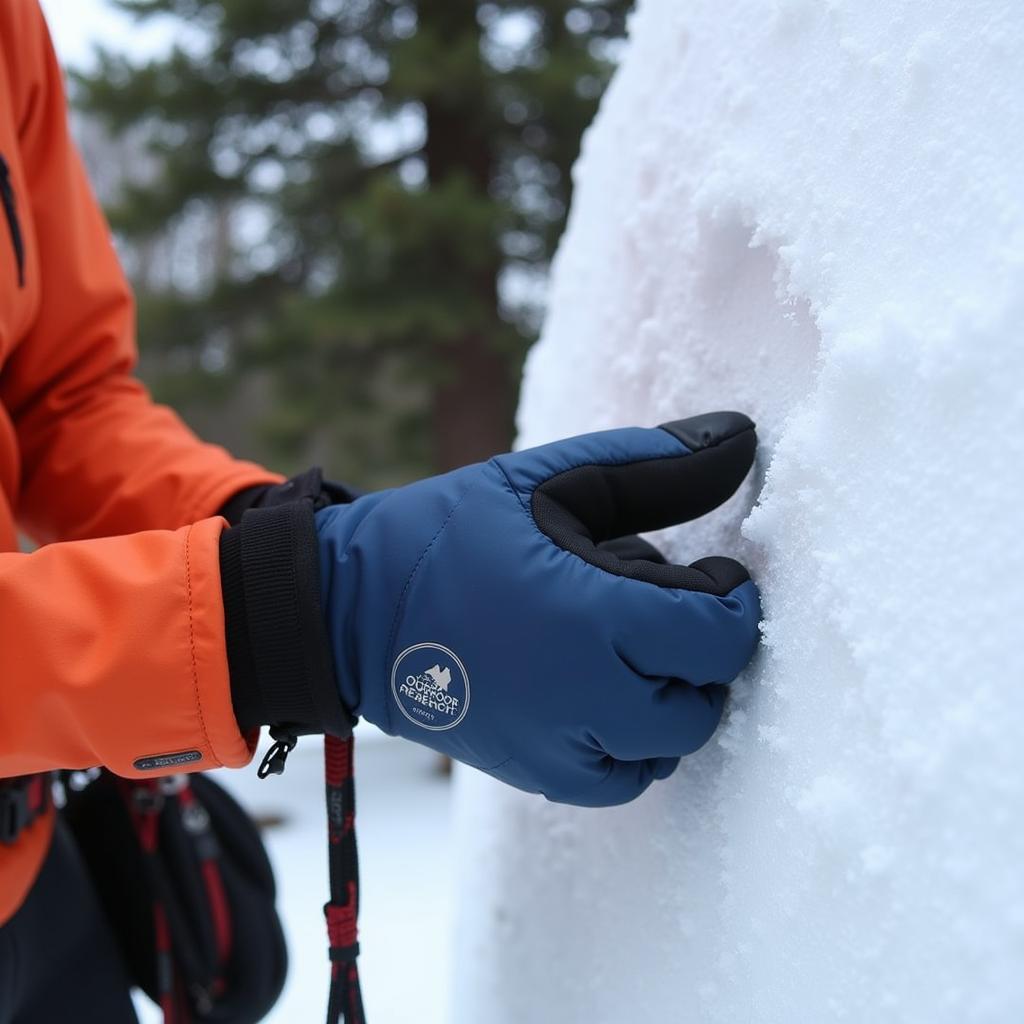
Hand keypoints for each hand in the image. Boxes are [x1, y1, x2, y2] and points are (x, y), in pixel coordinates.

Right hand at [316, 412, 760, 805]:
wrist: (350, 611)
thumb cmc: (447, 535)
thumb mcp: (550, 481)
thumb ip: (655, 465)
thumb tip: (743, 436)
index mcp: (594, 618)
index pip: (720, 634)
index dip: (732, 598)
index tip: (713, 573)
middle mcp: (586, 699)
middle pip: (704, 699)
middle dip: (704, 651)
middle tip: (671, 608)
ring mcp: (559, 747)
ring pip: (669, 746)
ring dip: (671, 697)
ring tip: (631, 648)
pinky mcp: (535, 772)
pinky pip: (621, 780)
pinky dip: (632, 742)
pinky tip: (603, 692)